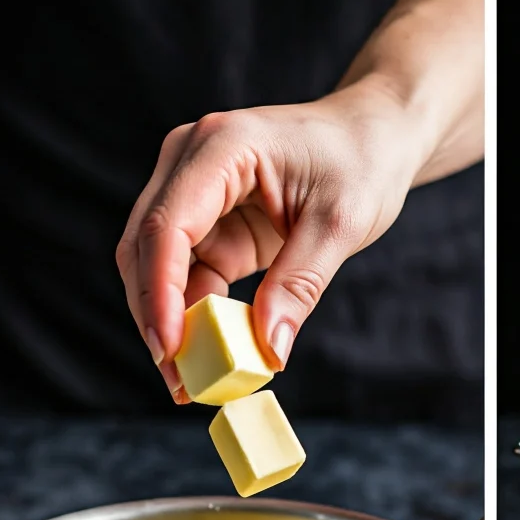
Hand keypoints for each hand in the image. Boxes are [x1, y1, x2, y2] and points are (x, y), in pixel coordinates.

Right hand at [117, 79, 428, 401]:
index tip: (168, 348)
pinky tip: (209, 355)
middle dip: (156, 317)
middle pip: (146, 247)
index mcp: (221, 147)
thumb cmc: (361, 163)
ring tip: (190, 381)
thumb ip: (300, 285)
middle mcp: (191, 163)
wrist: (373, 138)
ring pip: (159, 266)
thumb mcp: (340, 225)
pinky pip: (189, 275)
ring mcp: (195, 192)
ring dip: (171, 323)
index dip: (160, 292)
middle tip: (178, 382)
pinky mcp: (210, 223)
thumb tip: (269, 350)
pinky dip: (196, 315)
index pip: (168, 225)